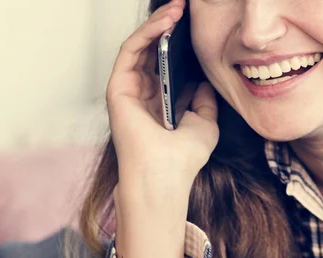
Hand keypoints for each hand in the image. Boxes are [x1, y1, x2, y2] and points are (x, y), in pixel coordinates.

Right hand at [106, 0, 218, 191]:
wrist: (164, 175)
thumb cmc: (183, 158)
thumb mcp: (205, 124)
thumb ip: (203, 101)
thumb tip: (203, 82)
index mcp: (160, 103)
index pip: (167, 65)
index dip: (179, 44)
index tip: (195, 26)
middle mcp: (143, 95)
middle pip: (153, 52)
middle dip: (169, 27)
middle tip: (185, 7)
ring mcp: (129, 91)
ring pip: (141, 47)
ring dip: (159, 25)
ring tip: (178, 8)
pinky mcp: (118, 88)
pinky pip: (130, 51)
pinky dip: (147, 33)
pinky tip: (166, 22)